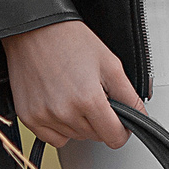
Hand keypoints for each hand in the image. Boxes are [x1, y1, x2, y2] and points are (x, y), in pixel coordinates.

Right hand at [3, 19, 141, 148]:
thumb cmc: (71, 40)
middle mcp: (65, 113)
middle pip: (95, 137)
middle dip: (101, 121)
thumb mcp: (110, 63)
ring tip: (75, 94)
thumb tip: (139, 118)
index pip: (114, 138)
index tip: (121, 122)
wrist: (34, 30)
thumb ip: (128, 95)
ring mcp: (44, 117)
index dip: (122, 130)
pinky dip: (61, 127)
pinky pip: (54, 138)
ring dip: (81, 123)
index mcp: (88, 100)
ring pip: (75, 136)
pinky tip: (61, 105)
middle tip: (95, 94)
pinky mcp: (29, 118)